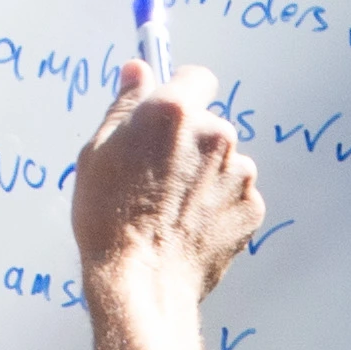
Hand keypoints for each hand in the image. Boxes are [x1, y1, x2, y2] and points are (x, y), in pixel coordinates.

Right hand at [73, 61, 262, 299]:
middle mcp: (216, 134)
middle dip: (190, 142)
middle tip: (158, 177)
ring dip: (206, 176)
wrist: (142, 279)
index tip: (168, 114)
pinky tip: (190, 226)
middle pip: (210, 125)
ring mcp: (239, 172)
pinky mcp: (252, 207)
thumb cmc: (109, 218)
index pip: (196, 77)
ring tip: (173, 208)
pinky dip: (219, 206)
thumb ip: (125, 104)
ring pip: (225, 162)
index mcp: (175, 112)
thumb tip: (137, 70)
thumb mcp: (98, 151)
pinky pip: (236, 196)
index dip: (181, 93)